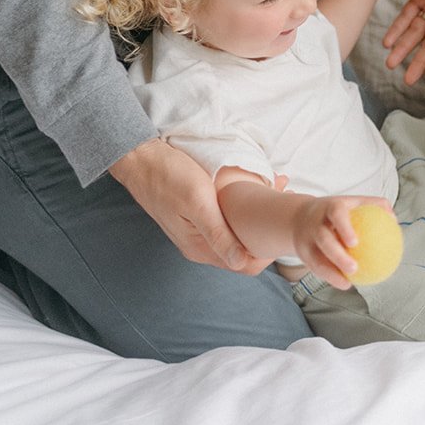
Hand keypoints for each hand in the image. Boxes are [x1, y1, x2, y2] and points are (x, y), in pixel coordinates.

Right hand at [109, 139, 273, 274]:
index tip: (284, 222)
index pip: (246, 265)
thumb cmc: (169, 176)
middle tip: (285, 195)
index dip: (269, 251)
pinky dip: (245, 208)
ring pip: (238, 233)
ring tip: (276, 185)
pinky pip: (228, 221)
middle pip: (244, 250)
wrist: (139, 158)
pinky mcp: (197, 217)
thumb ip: (218, 234)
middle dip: (268, 229)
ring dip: (258, 216)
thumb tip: (241, 263)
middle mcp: (200, 246)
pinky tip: (255, 187)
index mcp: (200, 248)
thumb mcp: (197, 202)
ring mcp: (198, 232)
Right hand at [288, 195, 393, 289]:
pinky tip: (345, 284)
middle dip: (337, 256)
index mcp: (330, 207)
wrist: (300, 217)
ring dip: (331, 273)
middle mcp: (316, 223)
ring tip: (348, 283)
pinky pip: (315, 267)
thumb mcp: (352, 202)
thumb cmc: (336, 210)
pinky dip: (329, 277)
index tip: (355, 242)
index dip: (344, 228)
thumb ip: (375, 206)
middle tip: (354, 268)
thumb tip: (395, 219)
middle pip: (324, 240)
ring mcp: (306, 239)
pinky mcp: (302, 253)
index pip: (336, 215)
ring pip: (316, 258)